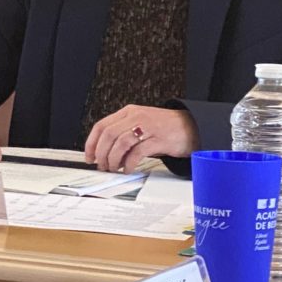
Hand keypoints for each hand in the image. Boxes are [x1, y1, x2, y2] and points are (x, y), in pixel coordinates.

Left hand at [84, 105, 198, 172]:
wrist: (192, 126)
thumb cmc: (164, 128)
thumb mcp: (140, 125)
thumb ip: (123, 134)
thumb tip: (104, 153)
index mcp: (128, 112)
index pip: (101, 126)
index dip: (91, 143)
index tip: (89, 156)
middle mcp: (136, 117)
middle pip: (108, 135)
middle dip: (101, 153)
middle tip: (102, 166)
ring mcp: (147, 127)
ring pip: (120, 143)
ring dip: (113, 159)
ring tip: (114, 168)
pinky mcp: (158, 139)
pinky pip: (137, 152)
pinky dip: (129, 163)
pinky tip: (128, 169)